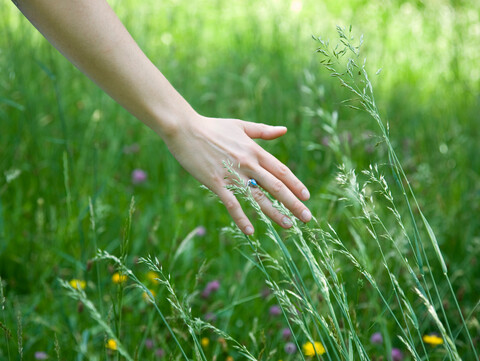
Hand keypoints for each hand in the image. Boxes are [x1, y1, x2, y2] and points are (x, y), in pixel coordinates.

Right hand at [164, 114, 311, 234]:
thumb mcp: (241, 126)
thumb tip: (284, 130)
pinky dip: (241, 217)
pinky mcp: (216, 182)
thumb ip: (263, 131)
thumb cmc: (212, 127)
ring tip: (288, 225)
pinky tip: (250, 231)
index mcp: (255, 150)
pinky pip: (232, 203)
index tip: (307, 197)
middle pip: (275, 186)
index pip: (281, 171)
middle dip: (293, 203)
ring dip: (274, 212)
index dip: (295, 185)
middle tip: (307, 217)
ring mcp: (232, 174)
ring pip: (258, 197)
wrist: (185, 129)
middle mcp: (248, 163)